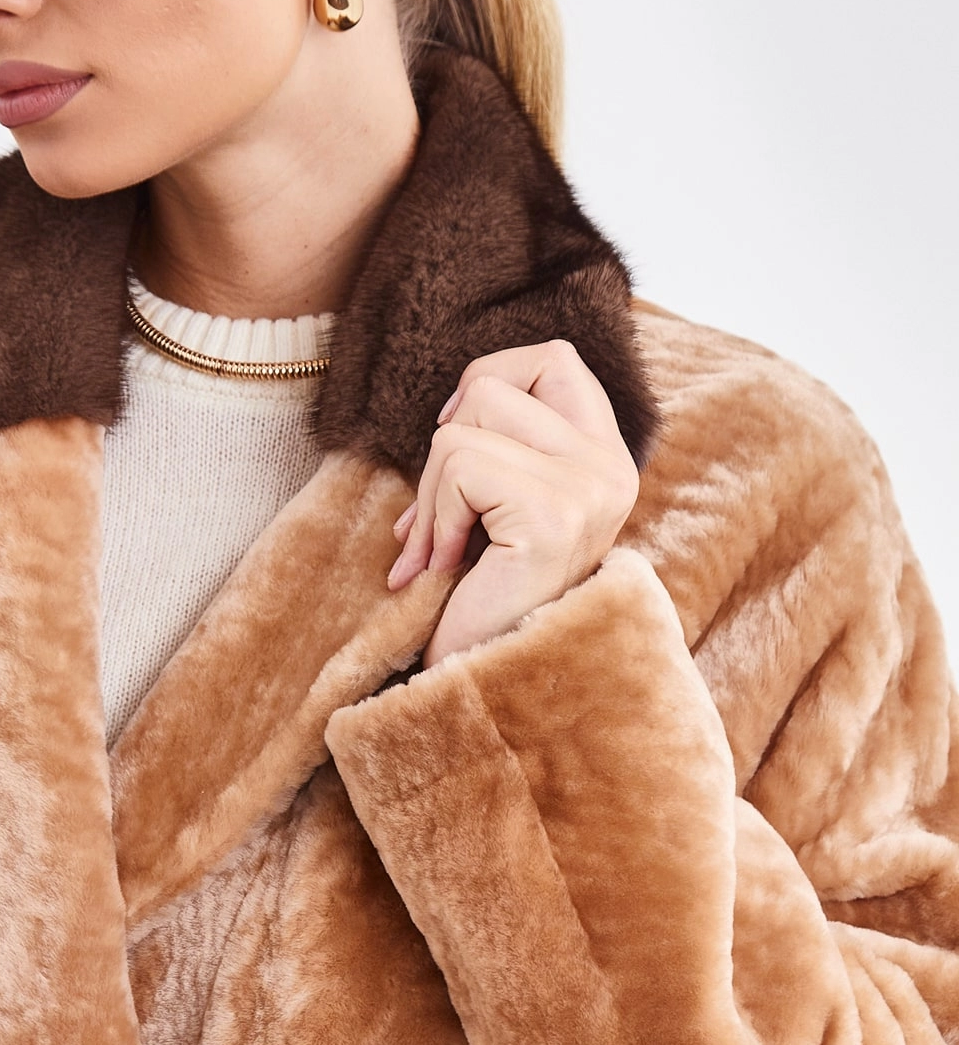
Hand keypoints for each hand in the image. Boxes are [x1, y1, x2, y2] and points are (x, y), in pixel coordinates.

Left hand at [387, 341, 639, 667]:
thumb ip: (502, 449)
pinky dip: (433, 518)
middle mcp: (613, 470)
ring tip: (442, 551)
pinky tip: (445, 569)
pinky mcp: (554, 516)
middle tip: (438, 519)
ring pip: (466, 425)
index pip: (554, 360)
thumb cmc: (484, 600)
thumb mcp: (500, 508)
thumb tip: (454, 403)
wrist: (490, 685)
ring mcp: (591, 491)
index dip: (489, 379)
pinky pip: (459, 466)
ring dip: (432, 493)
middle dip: (444, 445)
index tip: (454, 436)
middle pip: (497, 384)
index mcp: (609, 461)